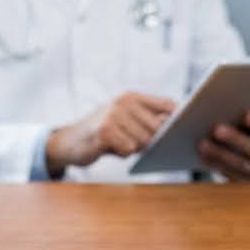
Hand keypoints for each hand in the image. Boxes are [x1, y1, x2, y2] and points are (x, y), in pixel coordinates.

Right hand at [44, 91, 174, 176]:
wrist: (70, 141)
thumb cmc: (105, 133)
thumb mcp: (126, 120)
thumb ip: (148, 120)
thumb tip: (171, 126)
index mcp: (132, 96)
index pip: (167, 104)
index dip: (176, 118)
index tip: (178, 129)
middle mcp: (123, 101)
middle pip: (158, 127)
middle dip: (150, 140)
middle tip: (132, 141)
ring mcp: (113, 114)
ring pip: (144, 140)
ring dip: (133, 148)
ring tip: (118, 142)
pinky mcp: (104, 130)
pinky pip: (128, 148)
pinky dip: (122, 153)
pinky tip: (109, 147)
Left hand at [197, 110, 249, 181]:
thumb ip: (247, 115)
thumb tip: (220, 103)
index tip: (247, 115)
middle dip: (236, 139)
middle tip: (217, 129)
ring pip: (242, 166)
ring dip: (221, 154)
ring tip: (203, 143)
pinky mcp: (247, 188)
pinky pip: (232, 177)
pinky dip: (216, 165)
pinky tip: (203, 156)